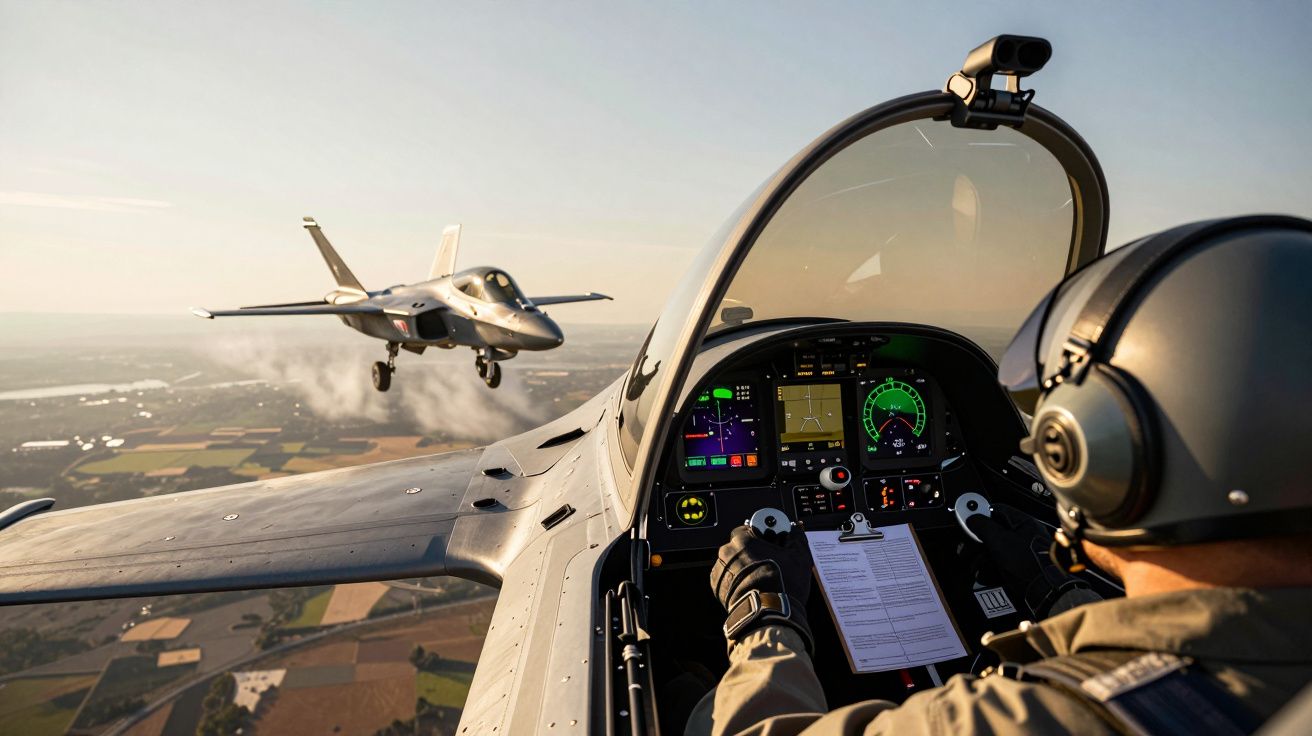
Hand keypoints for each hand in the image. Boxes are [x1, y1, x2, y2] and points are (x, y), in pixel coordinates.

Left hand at [710, 524, 813, 650]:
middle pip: (740, 545)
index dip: (761, 535)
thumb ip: (796, 538)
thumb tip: (796, 529)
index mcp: (743, 539)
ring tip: (761, 578)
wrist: (769, 614)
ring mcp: (720, 570)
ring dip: (744, 566)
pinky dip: (737, 580)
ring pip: (734, 562)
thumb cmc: (782, 586)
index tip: (769, 541)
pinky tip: (752, 586)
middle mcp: (727, 552)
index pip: (749, 528)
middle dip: (753, 552)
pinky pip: (728, 577)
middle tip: (769, 562)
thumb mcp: (798, 557)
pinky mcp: (718, 586)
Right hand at [966, 504, 1097, 617]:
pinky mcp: (1023, 567)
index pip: (997, 510)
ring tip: (975, 564)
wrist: (1045, 591)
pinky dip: (991, 567)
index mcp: (1024, 523)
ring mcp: (1025, 552)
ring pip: (997, 549)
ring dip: (982, 556)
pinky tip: (984, 574)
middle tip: (968, 546)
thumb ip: (984, 526)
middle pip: (995, 531)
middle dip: (978, 540)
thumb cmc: (1030, 565)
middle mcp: (1026, 535)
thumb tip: (972, 517)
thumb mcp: (1000, 541)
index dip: (981, 514)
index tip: (968, 519)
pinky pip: (1002, 563)